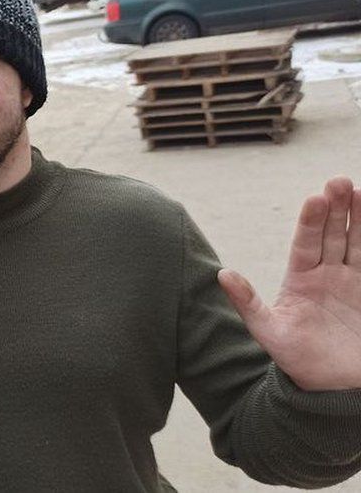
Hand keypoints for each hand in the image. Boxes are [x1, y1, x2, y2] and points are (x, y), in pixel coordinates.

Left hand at [219, 177, 360, 390]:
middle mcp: (328, 275)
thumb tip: (222, 274)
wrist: (334, 389)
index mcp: (301, 279)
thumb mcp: (269, 332)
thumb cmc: (297, 361)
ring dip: (359, 219)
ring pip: (358, 243)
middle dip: (337, 208)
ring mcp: (352, 283)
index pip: (306, 242)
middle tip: (339, 181)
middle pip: (333, 235)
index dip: (311, 221)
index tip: (315, 198)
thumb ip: (248, 303)